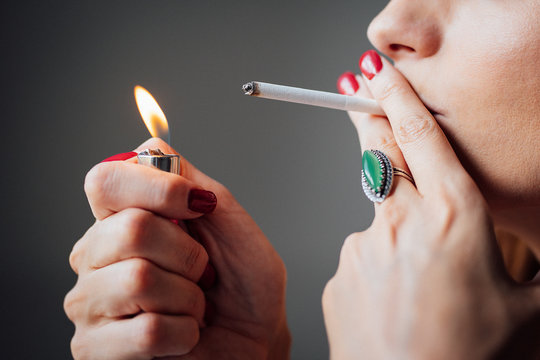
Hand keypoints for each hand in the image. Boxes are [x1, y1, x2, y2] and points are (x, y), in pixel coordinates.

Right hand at [64, 138, 289, 358]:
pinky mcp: (95, 348)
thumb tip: (149, 147)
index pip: (105, 181)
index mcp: (119, 218)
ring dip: (188, 296)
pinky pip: (148, 331)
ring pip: (139, 280)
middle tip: (201, 271)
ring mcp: (89, 303)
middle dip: (188, 253)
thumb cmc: (242, 281)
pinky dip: (185, 333)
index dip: (158, 189)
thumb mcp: (227, 219)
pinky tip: (183, 335)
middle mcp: (94, 255)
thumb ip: (189, 180)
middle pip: (130, 229)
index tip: (198, 206)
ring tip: (191, 304)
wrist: (254, 338)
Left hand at [324, 52, 539, 358]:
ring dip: (395, 233)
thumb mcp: (529, 310)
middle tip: (358, 101)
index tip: (379, 75)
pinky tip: (395, 304)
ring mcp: (361, 246)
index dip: (398, 98)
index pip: (420, 137)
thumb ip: (538, 271)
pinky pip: (362, 258)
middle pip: (382, 155)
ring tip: (419, 286)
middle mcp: (400, 222)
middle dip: (372, 125)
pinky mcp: (338, 273)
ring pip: (379, 220)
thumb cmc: (470, 358)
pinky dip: (378, 269)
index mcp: (454, 217)